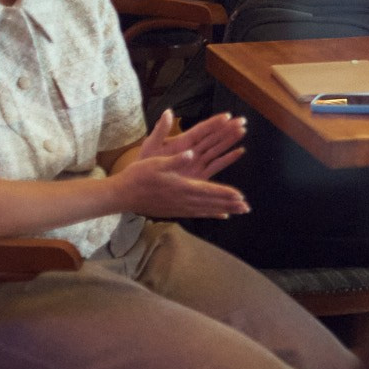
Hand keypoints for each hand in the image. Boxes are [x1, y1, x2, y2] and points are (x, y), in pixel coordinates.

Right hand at [114, 153, 248, 220]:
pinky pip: (196, 213)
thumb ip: (177, 159)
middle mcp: (182, 200)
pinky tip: (220, 215)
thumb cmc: (139, 175)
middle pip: (210, 203)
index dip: (225, 193)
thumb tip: (192, 153)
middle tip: (246, 207)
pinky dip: (210, 214)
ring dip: (222, 210)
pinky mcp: (173, 211)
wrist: (122, 194)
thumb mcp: (157, 161)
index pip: (208, 191)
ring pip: (205, 210)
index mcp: (181, 186)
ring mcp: (178, 207)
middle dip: (229, 204)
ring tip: (238, 212)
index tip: (240, 196)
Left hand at [129, 110, 244, 180]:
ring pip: (217, 149)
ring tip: (242, 131)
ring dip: (230, 140)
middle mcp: (193, 150)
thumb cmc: (146, 163)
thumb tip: (168, 112)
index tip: (227, 116)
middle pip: (214, 137)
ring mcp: (197, 162)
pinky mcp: (200, 175)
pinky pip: (217, 165)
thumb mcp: (151, 145)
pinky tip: (239, 151)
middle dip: (228, 128)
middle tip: (242, 120)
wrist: (144, 183)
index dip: (214, 123)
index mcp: (182, 141)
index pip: (202, 130)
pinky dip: (228, 159)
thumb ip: (161, 130)